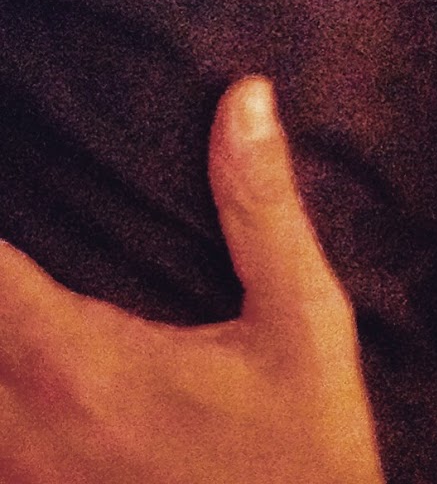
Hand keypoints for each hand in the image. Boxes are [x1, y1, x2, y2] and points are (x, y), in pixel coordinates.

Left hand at [0, 77, 384, 483]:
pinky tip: (24, 380)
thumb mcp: (302, 322)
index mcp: (73, 364)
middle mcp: (14, 431)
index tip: (10, 161)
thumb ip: (260, 206)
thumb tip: (244, 95)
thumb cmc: (301, 453)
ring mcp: (13, 483)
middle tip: (17, 246)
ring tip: (19, 295)